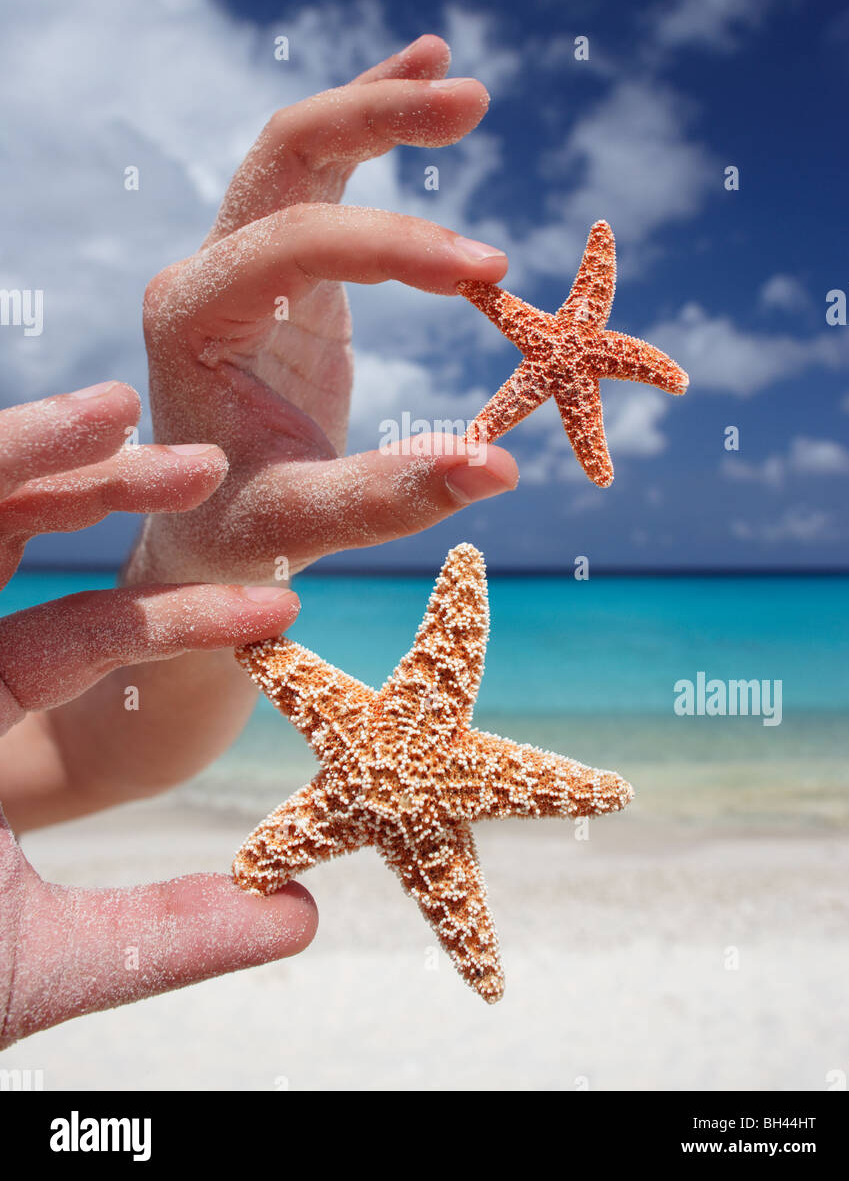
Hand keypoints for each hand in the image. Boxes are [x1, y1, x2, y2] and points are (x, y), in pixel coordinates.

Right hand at [0, 383, 315, 1045]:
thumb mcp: (53, 959)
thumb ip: (171, 932)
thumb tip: (299, 913)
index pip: (83, 636)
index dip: (180, 618)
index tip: (284, 608)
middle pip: (7, 538)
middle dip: (100, 488)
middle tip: (209, 463)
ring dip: (26, 453)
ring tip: (120, 409)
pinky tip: (57, 435)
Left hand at [132, 34, 517, 582]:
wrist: (205, 530)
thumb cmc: (240, 531)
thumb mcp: (306, 523)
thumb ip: (394, 496)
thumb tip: (501, 469)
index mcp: (193, 318)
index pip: (298, 243)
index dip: (398, 247)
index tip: (490, 270)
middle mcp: (207, 271)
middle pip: (287, 152)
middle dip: (378, 118)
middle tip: (473, 101)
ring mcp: (240, 259)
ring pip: (304, 147)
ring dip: (380, 106)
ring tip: (460, 82)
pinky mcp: (282, 265)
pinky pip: (325, 177)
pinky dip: (372, 125)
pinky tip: (422, 73)